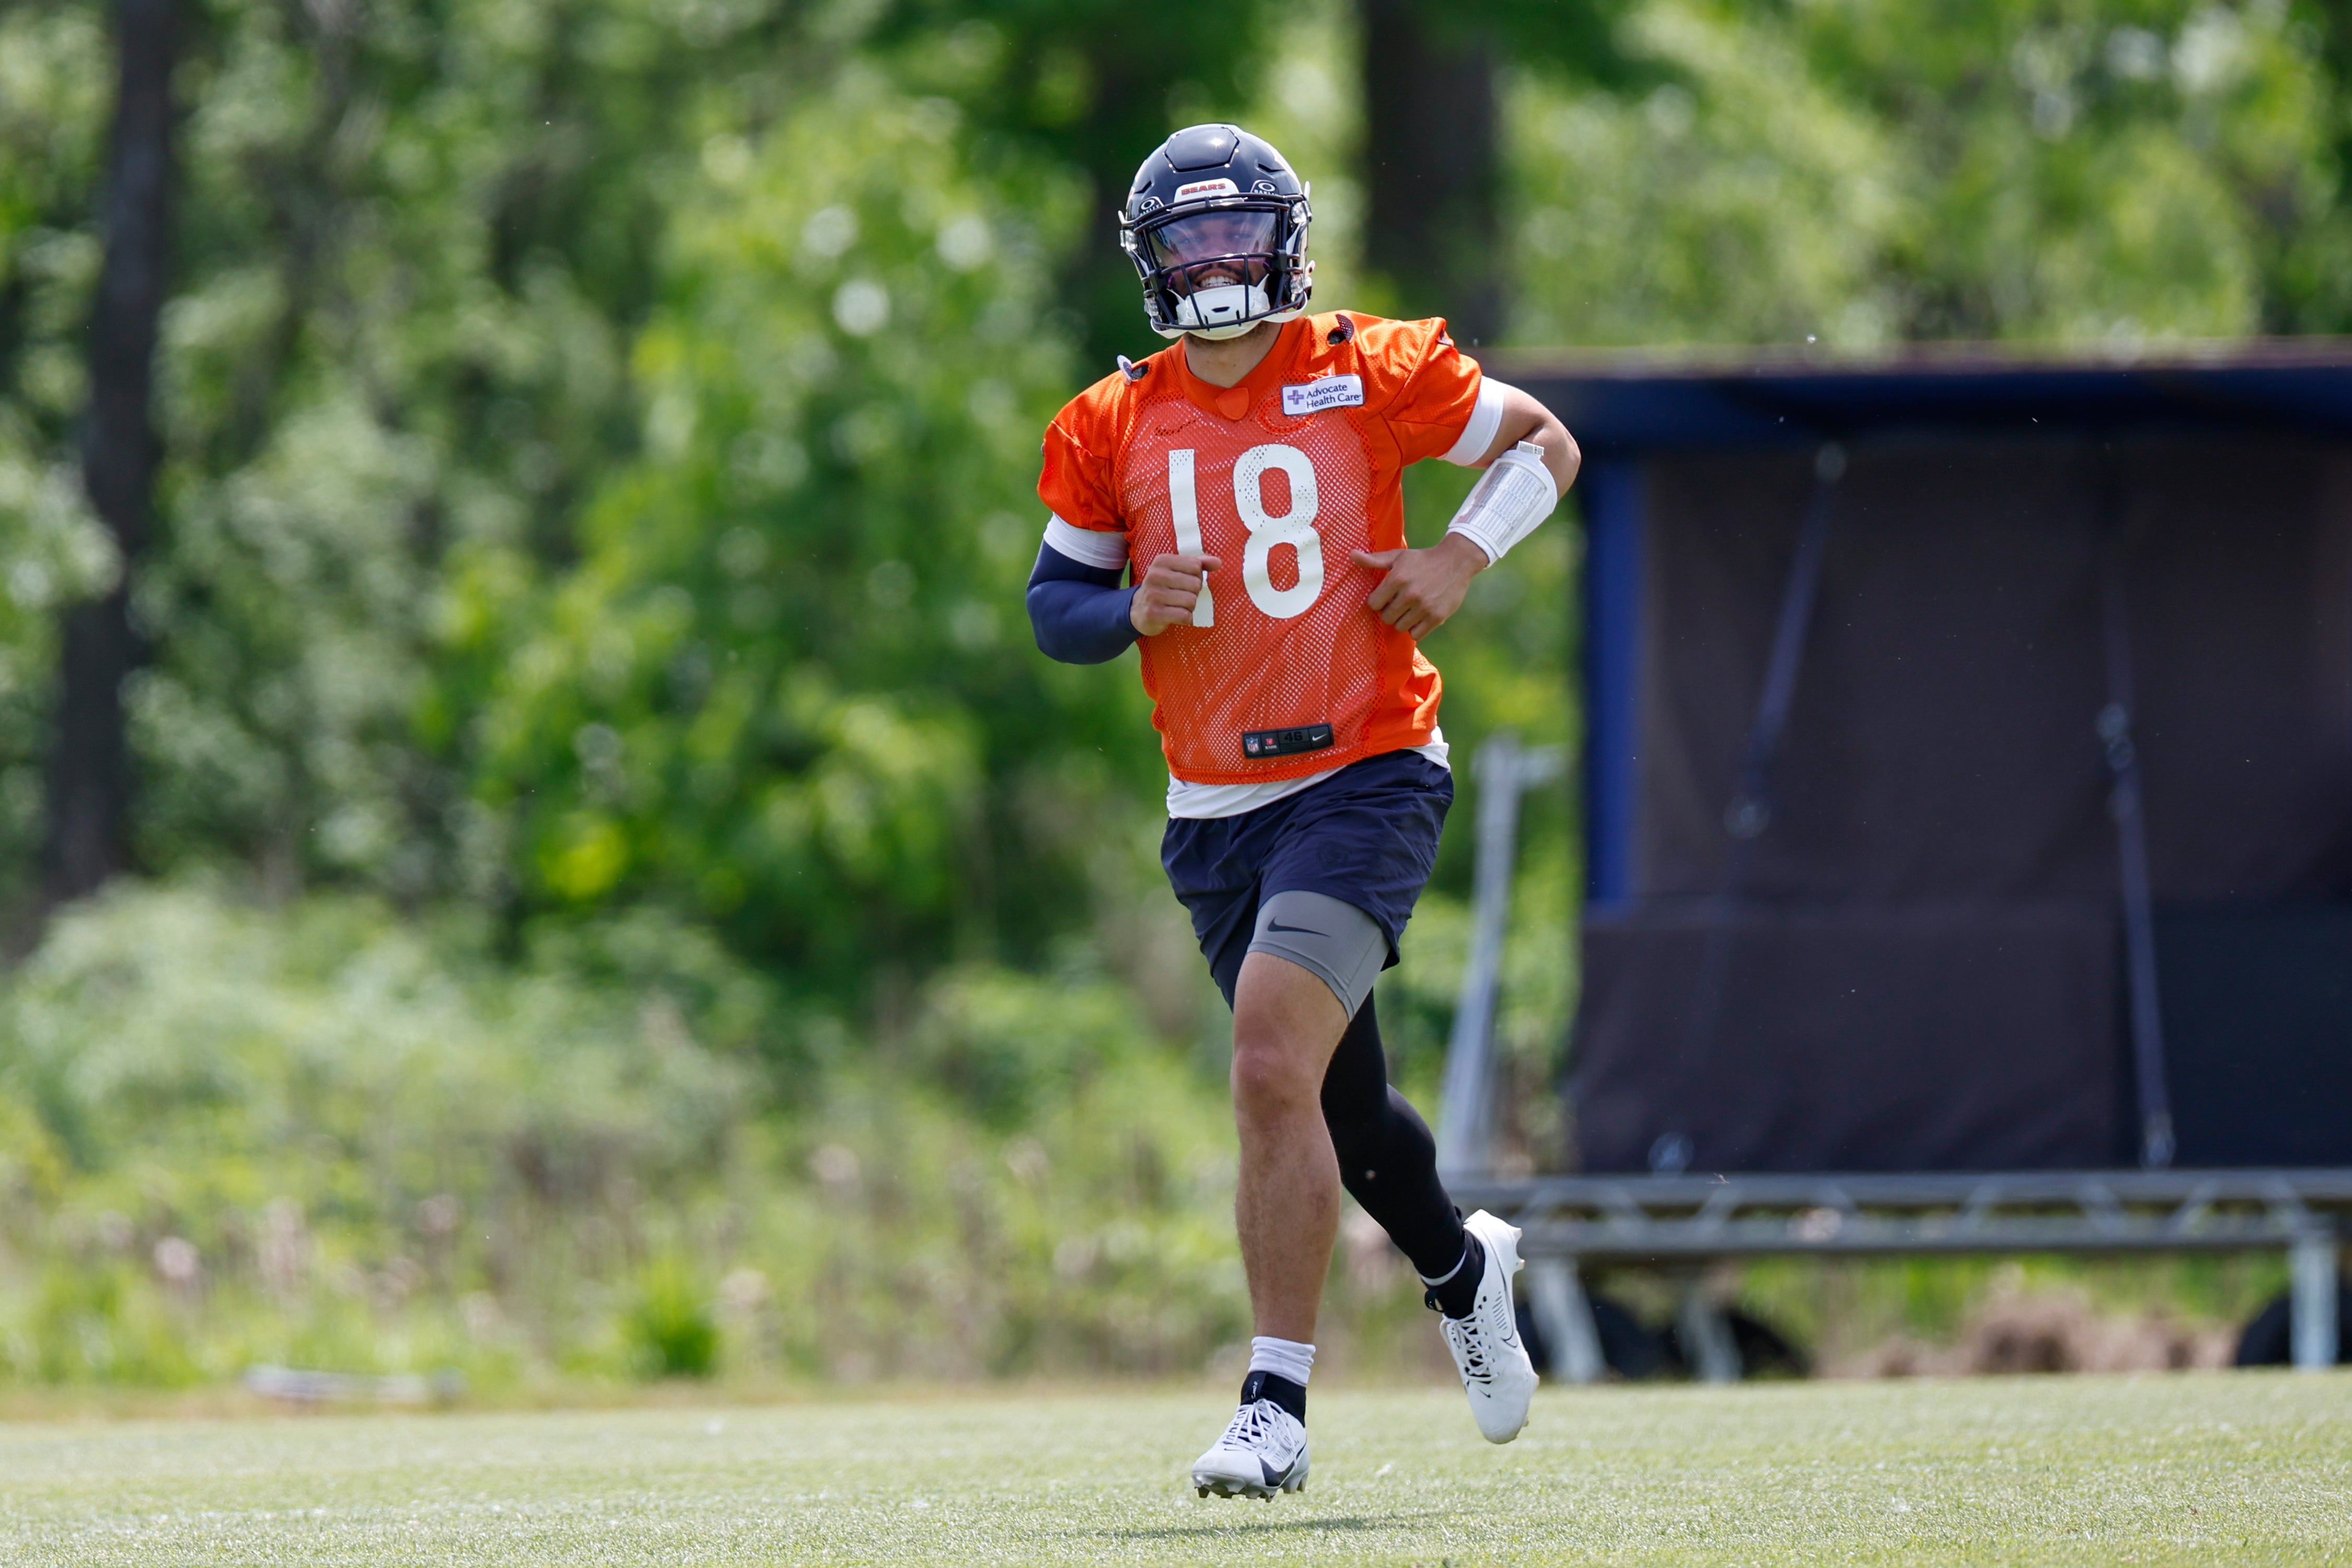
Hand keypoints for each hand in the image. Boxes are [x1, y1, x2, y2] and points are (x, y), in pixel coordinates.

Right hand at [1130, 552, 1220, 635]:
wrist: (1137, 610)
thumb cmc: (1164, 588)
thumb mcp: (1177, 571)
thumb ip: (1198, 564)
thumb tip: (1217, 562)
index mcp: (1162, 560)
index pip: (1195, 566)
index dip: (1196, 576)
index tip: (1184, 582)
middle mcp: (1155, 575)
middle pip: (1195, 584)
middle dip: (1193, 593)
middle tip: (1181, 596)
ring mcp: (1153, 594)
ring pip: (1191, 601)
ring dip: (1189, 607)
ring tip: (1177, 606)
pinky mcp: (1154, 613)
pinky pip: (1184, 616)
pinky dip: (1185, 618)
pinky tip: (1175, 616)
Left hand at [1351, 534, 1486, 638]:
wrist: (1456, 561)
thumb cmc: (1422, 559)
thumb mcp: (1398, 556)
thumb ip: (1374, 560)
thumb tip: (1351, 554)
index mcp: (1398, 578)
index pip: (1373, 604)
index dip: (1378, 601)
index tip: (1386, 596)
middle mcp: (1410, 593)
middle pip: (1386, 617)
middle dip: (1390, 611)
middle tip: (1399, 602)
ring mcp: (1424, 607)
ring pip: (1400, 627)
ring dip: (1403, 620)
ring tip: (1410, 609)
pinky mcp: (1437, 617)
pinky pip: (1416, 635)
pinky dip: (1415, 629)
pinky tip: (1419, 616)